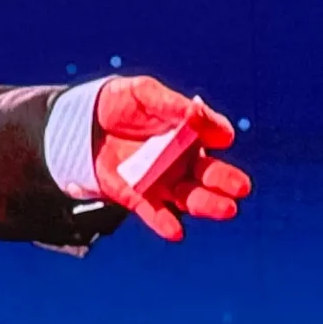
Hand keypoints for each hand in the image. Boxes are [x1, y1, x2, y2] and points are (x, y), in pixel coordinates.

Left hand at [92, 76, 250, 239]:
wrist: (83, 121)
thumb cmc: (120, 103)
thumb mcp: (143, 93)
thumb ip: (169, 103)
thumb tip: (196, 112)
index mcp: (190, 132)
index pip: (214, 133)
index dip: (217, 133)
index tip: (218, 135)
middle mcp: (183, 160)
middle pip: (209, 174)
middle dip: (225, 181)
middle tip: (240, 186)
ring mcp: (163, 180)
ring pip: (189, 197)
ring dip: (206, 204)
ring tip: (225, 208)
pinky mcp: (138, 196)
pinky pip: (154, 212)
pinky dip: (164, 222)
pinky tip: (174, 230)